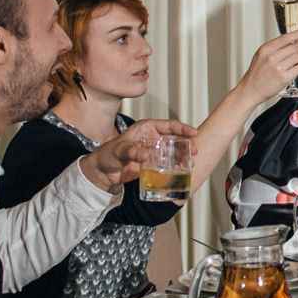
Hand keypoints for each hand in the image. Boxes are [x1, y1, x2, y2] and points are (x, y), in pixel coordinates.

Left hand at [81, 118, 200, 191]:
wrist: (102, 172)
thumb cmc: (107, 155)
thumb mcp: (119, 150)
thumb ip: (132, 152)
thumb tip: (145, 155)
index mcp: (146, 128)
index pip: (168, 125)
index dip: (183, 128)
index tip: (194, 133)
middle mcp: (153, 138)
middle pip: (175, 138)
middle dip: (187, 144)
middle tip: (195, 152)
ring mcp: (154, 151)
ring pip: (174, 151)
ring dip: (183, 157)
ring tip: (191, 164)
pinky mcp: (153, 164)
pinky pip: (168, 164)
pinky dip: (176, 167)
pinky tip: (182, 171)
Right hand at [238, 29, 297, 101]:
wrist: (251, 90)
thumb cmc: (256, 74)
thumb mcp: (260, 56)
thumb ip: (273, 48)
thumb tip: (289, 42)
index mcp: (265, 50)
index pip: (284, 38)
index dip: (296, 34)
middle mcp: (271, 58)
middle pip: (294, 47)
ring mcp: (278, 68)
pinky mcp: (284, 78)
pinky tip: (297, 68)